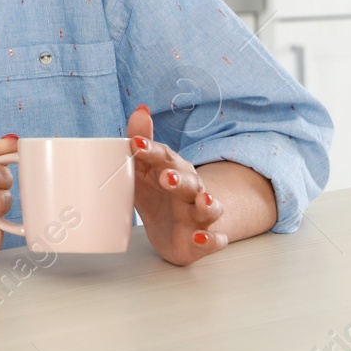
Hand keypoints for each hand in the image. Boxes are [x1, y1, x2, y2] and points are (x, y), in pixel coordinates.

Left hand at [127, 105, 226, 264]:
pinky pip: (215, 241)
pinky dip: (211, 240)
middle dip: (179, 179)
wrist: (175, 231)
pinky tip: (203, 238)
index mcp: (174, 171)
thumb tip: (141, 110)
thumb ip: (141, 144)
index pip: (164, 158)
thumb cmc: (158, 195)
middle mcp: (191, 191)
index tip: (135, 144)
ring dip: (208, 204)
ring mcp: (199, 216)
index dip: (151, 150)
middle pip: (190, 182)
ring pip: (210, 208)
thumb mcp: (143, 171)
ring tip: (204, 201)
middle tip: (166, 176)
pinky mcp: (203, 241)